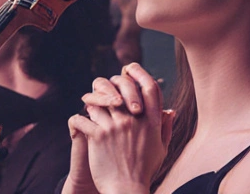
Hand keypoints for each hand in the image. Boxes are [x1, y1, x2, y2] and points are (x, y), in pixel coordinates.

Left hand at [69, 63, 173, 193]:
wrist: (126, 191)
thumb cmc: (143, 171)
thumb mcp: (161, 150)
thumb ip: (164, 128)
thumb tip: (170, 110)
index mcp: (152, 123)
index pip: (150, 88)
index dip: (140, 73)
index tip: (129, 68)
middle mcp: (135, 121)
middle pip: (120, 87)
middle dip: (108, 84)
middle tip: (99, 88)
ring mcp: (116, 127)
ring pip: (98, 100)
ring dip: (91, 103)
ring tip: (89, 109)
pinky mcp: (98, 135)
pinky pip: (82, 116)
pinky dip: (78, 120)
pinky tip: (79, 127)